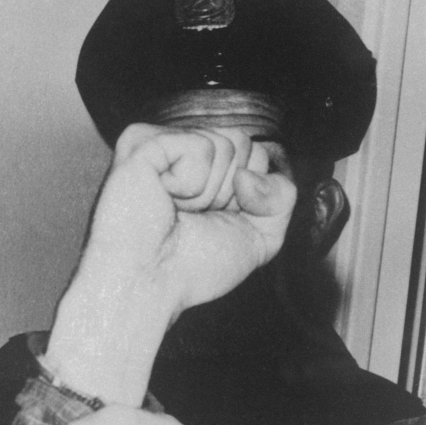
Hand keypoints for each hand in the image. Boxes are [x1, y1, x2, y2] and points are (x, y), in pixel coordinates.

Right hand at [44, 124, 296, 404]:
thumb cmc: (196, 266)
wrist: (151, 284)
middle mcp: (186, 149)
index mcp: (209, 167)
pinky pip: (200, 146)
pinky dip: (191, 181)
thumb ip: (282, 196)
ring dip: (209, 191)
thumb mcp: (262, 236)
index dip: (250, 197)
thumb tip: (250, 172)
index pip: (259, 155)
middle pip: (246, 144)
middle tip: (194, 216)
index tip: (215, 220)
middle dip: (232, 191)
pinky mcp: (143, 140)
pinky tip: (164, 196)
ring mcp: (163, 141)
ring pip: (227, 143)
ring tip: (177, 209)